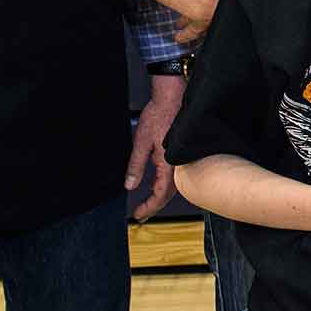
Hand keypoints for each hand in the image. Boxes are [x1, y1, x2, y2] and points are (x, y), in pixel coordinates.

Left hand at [126, 74, 185, 220]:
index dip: (149, 207)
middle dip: (155, 205)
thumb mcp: (140, 142)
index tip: (138, 214)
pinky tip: (158, 184)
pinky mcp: (180, 150)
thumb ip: (136, 166)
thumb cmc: (158, 115)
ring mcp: (181, 156)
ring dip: (161, 195)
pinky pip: (175, 173)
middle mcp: (178, 162)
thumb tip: (130, 186)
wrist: (172, 95)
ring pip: (174, 184)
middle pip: (169, 193)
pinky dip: (166, 183)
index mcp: (169, 163)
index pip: (161, 194)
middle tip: (142, 214)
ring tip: (148, 203)